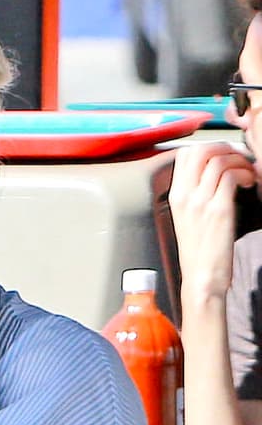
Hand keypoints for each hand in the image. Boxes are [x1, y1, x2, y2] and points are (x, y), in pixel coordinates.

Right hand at [169, 142, 257, 307]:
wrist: (202, 278)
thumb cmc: (199, 251)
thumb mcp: (188, 218)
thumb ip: (194, 193)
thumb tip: (212, 172)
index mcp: (176, 196)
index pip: (185, 154)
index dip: (208, 147)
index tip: (222, 155)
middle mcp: (184, 196)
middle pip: (200, 150)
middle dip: (224, 147)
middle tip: (237, 159)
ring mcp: (200, 202)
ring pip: (219, 159)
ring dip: (239, 160)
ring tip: (247, 173)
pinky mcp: (218, 210)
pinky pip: (232, 176)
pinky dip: (245, 174)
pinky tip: (249, 184)